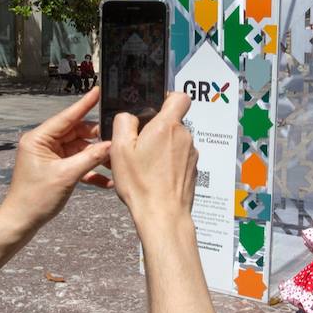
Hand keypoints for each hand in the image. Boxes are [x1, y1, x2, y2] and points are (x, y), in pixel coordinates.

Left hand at [3, 87, 111, 227]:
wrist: (21, 222)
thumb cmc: (36, 198)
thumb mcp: (66, 176)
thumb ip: (90, 158)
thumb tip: (111, 145)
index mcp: (39, 139)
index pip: (66, 117)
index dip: (84, 104)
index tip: (98, 90)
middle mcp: (43, 143)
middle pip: (76, 132)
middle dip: (96, 138)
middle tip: (117, 136)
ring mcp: (50, 156)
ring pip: (79, 149)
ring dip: (95, 156)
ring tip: (114, 161)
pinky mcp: (56, 169)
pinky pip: (77, 163)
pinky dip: (89, 170)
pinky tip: (105, 180)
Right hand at [109, 92, 197, 223]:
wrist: (163, 215)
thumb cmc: (141, 184)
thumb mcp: (119, 149)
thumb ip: (123, 123)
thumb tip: (129, 115)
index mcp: (167, 126)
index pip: (179, 97)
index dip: (168, 98)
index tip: (154, 108)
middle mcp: (185, 137)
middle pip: (173, 122)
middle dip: (157, 130)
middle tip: (139, 146)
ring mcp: (191, 154)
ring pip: (175, 141)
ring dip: (162, 148)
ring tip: (145, 166)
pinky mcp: (193, 170)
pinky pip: (179, 158)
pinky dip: (168, 163)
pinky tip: (155, 176)